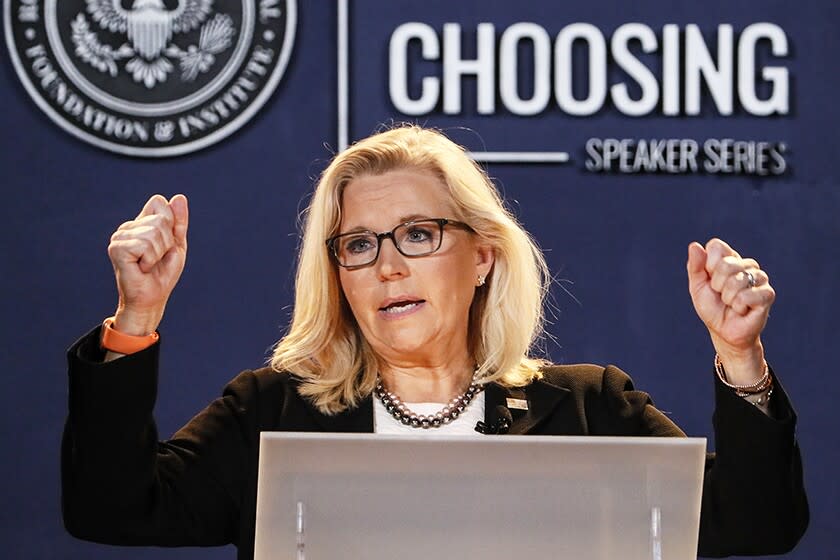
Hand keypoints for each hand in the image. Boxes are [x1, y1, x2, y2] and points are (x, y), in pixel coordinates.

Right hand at [108, 194, 188, 334]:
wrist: (152, 298)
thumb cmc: (162, 273)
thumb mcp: (176, 244)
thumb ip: (178, 222)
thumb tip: (179, 197)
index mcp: (140, 223)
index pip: (159, 202)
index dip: (170, 223)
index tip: (166, 243)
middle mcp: (127, 227)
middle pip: (160, 218)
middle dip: (167, 242)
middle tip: (158, 258)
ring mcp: (119, 237)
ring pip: (154, 232)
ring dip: (159, 252)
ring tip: (149, 264)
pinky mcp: (116, 249)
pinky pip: (144, 245)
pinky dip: (150, 259)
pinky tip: (142, 268)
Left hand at [686, 238, 774, 383]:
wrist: (724, 331)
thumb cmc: (712, 307)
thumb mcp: (697, 286)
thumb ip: (695, 266)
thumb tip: (694, 246)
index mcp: (729, 258)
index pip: (716, 247)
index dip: (708, 265)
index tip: (710, 280)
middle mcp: (747, 264)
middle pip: (725, 265)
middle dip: (717, 285)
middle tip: (721, 295)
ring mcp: (760, 278)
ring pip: (736, 281)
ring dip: (727, 298)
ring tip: (732, 303)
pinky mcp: (767, 293)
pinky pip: (746, 296)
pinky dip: (738, 306)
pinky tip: (742, 309)